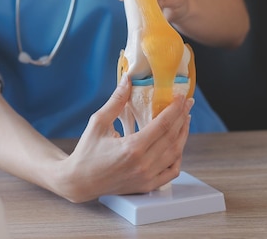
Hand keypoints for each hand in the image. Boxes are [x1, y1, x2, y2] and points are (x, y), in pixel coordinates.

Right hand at [59, 76, 193, 202]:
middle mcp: (143, 164)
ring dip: (183, 134)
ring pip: (175, 154)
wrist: (79, 182)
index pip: (163, 125)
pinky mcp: (147, 186)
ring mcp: (147, 177)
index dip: (175, 109)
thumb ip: (116, 101)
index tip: (181, 97)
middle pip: (172, 137)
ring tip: (185, 119)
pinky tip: (177, 145)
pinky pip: (171, 171)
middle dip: (182, 117)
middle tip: (187, 103)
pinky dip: (178, 157)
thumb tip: (128, 80)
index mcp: (132, 148)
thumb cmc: (87, 152)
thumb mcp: (98, 122)